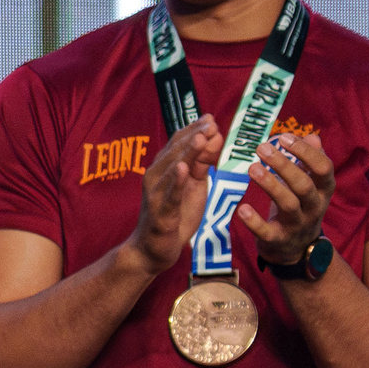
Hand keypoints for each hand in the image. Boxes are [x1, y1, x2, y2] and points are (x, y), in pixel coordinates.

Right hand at [125, 115, 220, 278]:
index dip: (194, 129)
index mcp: (164, 168)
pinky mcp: (161, 214)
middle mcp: (155, 177)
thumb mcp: (195, 185)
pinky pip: (170, 196)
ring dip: (187, 154)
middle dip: (194, 137)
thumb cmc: (175, 215)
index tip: (211, 118)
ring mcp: (156, 196)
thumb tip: (214, 136)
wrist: (153, 249)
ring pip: (173, 170)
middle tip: (210, 124)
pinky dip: (176, 182)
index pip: (178, 143)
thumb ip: (203, 162)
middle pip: (175, 152)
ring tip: (200, 139)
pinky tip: (184, 169)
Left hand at [244, 130, 336, 270]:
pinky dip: (254, 221)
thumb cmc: (299, 207)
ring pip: (288, 204)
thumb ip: (309, 161)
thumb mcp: (309, 184)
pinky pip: (267, 231)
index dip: (306, 152)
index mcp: (323, 190)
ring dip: (270, 185)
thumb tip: (312, 136)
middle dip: (284, 165)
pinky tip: (241, 208)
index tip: (284, 137)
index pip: (323, 168)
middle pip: (304, 184)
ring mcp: (297, 225)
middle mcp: (314, 206)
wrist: (297, 249)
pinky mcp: (278, 240)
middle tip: (262, 148)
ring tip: (252, 168)